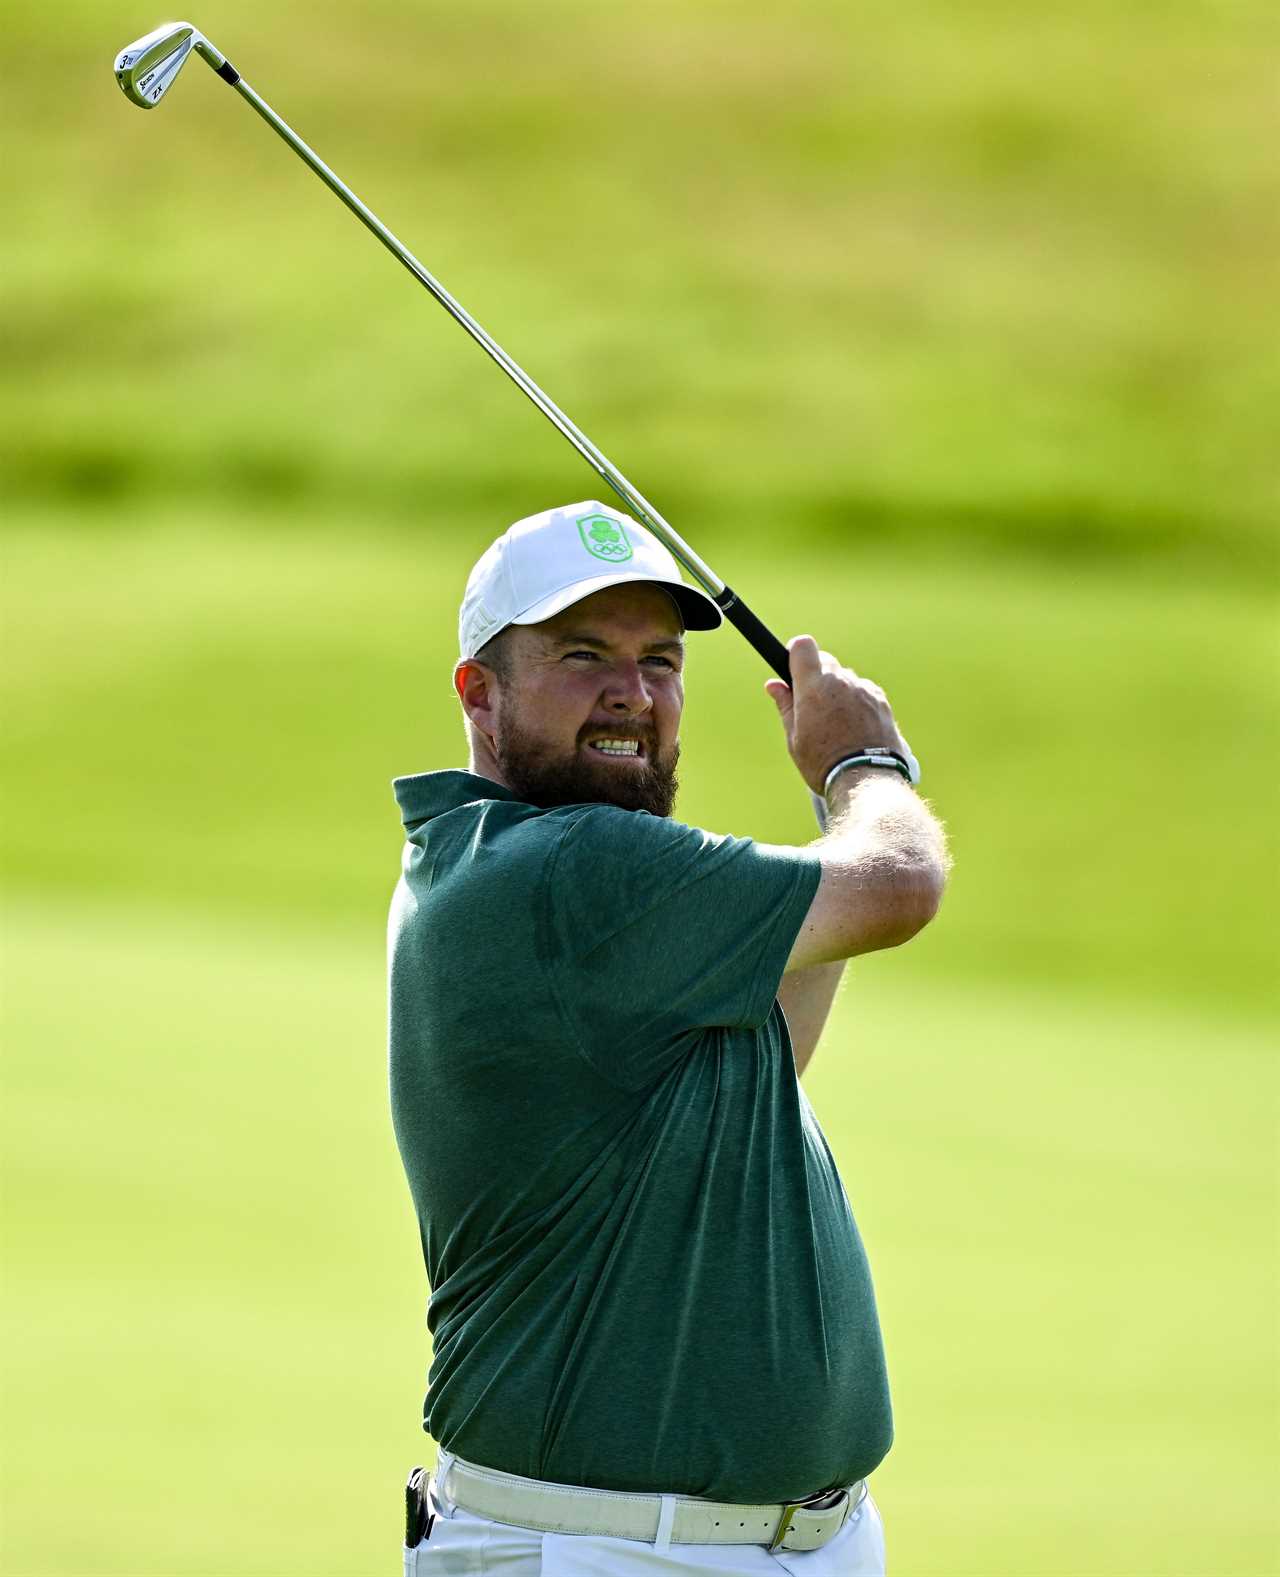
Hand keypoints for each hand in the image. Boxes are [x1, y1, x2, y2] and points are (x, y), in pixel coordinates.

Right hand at [765, 635, 910, 795]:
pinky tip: (854, 726)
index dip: (795, 652)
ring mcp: (864, 689)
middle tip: (811, 703)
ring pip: (846, 677)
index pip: (803, 646)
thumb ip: (785, 705)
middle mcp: (841, 681)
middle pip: (825, 660)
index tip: (793, 665)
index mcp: (813, 688)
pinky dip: (857, 701)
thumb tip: (773, 684)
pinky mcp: (881, 700)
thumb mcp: (795, 738)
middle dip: (816, 675)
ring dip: (838, 690)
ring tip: (836, 723)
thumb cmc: (824, 763)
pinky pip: (864, 690)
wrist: (866, 779)